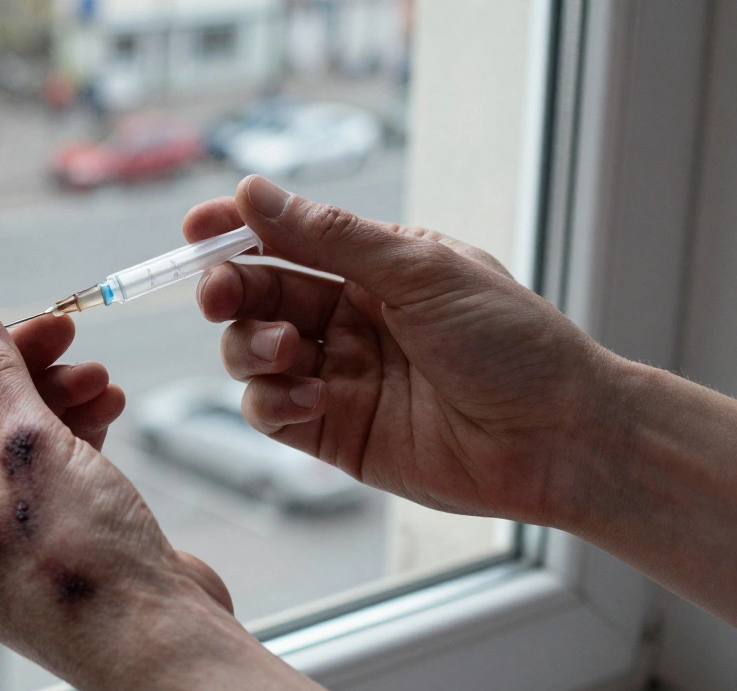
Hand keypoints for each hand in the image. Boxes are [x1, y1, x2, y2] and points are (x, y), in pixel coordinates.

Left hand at [0, 284, 239, 690]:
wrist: (160, 643)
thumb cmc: (83, 564)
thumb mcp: (29, 448)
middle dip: (13, 367)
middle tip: (61, 325)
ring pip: (9, 439)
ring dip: (51, 395)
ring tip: (100, 375)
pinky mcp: (46, 541)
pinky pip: (44, 468)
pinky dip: (72, 430)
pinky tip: (110, 406)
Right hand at [189, 176, 615, 526]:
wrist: (557, 436)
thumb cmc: (509, 341)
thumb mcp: (421, 270)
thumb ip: (331, 238)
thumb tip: (256, 191)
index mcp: (372, 267)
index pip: (285, 238)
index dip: (235, 229)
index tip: (196, 227)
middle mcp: (347, 317)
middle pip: (257, 293)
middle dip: (228, 288)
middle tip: (219, 292)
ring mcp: (337, 374)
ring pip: (250, 351)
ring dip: (249, 345)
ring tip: (289, 350)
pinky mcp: (331, 431)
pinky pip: (270, 410)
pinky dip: (271, 400)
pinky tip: (310, 397)